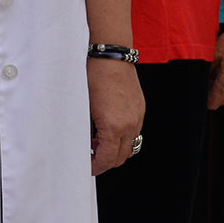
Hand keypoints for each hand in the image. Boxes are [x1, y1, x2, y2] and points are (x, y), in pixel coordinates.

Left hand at [87, 58, 143, 175]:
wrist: (111, 55)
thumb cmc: (92, 76)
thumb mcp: (83, 106)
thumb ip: (85, 129)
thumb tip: (83, 142)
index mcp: (113, 127)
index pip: (107, 159)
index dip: (96, 167)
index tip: (87, 167)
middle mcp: (130, 125)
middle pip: (121, 157)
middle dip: (106, 161)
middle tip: (90, 156)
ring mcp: (138, 117)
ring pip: (130, 146)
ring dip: (115, 149)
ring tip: (97, 141)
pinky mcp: (140, 108)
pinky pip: (134, 131)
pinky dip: (122, 136)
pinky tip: (108, 127)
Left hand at [208, 20, 223, 108]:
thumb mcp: (213, 54)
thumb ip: (206, 70)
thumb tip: (202, 78)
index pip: (214, 103)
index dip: (204, 100)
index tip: (199, 93)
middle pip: (222, 100)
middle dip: (212, 93)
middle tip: (205, 80)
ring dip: (222, 88)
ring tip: (215, 72)